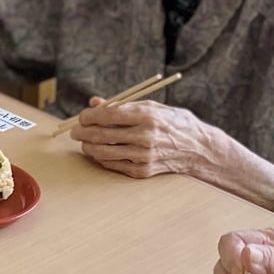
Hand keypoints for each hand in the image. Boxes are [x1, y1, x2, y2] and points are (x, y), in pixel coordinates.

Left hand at [69, 97, 224, 179]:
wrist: (198, 149)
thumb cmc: (173, 123)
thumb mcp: (153, 106)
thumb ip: (122, 105)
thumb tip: (94, 102)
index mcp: (147, 116)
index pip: (108, 115)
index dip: (89, 116)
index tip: (82, 116)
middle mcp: (145, 136)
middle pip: (102, 135)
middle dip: (83, 132)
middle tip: (75, 131)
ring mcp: (143, 155)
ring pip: (103, 152)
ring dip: (88, 147)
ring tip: (84, 142)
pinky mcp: (143, 171)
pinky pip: (113, 165)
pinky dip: (102, 158)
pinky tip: (99, 153)